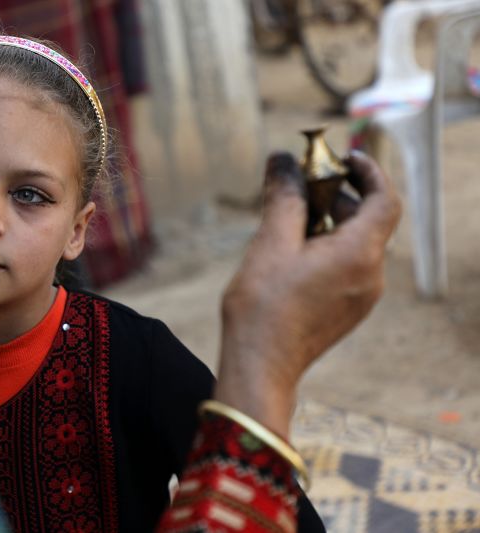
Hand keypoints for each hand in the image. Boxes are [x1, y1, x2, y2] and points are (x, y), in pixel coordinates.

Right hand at [215, 151, 401, 438]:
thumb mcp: (271, 244)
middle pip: (367, 220)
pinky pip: (347, 266)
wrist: (260, 367)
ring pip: (355, 243)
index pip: (384, 199)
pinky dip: (327, 247)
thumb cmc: (264, 308)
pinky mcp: (347, 310)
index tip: (343, 158)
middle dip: (336, 196)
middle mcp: (371, 275)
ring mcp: (361, 297)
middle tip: (298, 185)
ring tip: (287, 220)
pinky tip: (291, 251)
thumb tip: (283, 159)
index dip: (369, 172)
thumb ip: (284, 197)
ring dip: (328, 222)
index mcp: (359, 254)